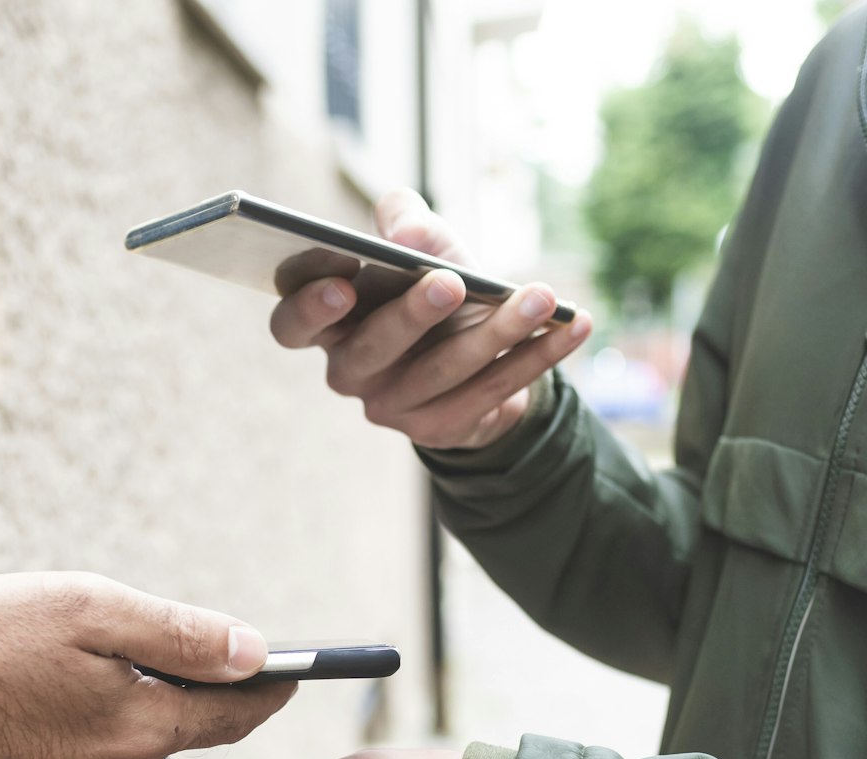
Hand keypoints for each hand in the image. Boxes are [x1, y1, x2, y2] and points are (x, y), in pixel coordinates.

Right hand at [0, 573, 295, 758]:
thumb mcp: (86, 611)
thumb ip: (178, 634)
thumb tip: (253, 651)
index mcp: (140, 729)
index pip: (233, 716)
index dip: (267, 689)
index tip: (293, 673)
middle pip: (171, 729)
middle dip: (169, 687)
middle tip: (133, 639)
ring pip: (118, 746)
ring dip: (109, 707)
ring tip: (58, 664)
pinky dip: (66, 732)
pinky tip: (28, 700)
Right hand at [269, 188, 593, 450]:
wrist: (480, 354)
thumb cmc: (437, 286)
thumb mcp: (424, 245)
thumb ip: (407, 221)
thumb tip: (408, 231)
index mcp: (329, 324)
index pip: (293, 325)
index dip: (309, 307)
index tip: (342, 282)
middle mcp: (350, 371)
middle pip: (370, 349)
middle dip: (411, 315)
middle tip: (449, 281)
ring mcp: (391, 407)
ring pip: (443, 370)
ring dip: (498, 331)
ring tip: (541, 295)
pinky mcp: (439, 428)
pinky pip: (492, 391)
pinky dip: (537, 356)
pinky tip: (573, 324)